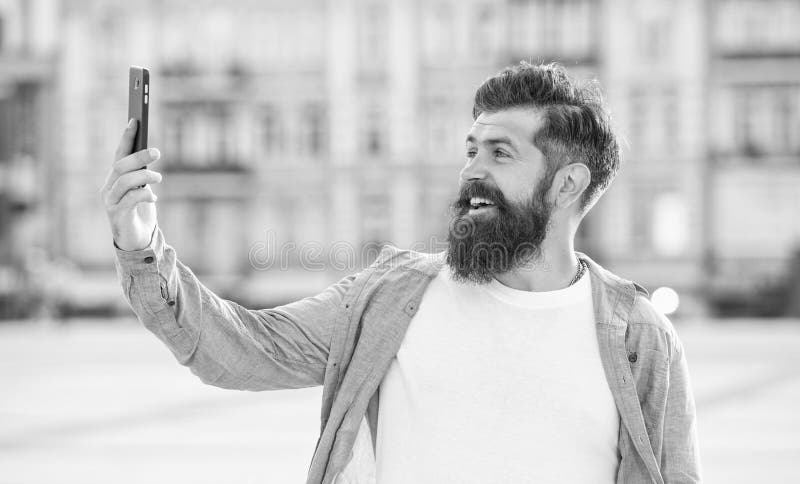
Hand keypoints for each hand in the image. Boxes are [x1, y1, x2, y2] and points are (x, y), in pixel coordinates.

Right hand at [100, 119, 162, 250]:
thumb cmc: (141, 212)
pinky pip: (130, 199)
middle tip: (157, 152)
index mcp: (114, 179)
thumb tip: (150, 153)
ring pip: (124, 181)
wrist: (137, 241)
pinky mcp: (117, 216)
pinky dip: (144, 194)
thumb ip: (142, 174)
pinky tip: (153, 197)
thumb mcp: (143, 189)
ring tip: (159, 177)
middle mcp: (109, 188)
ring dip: (144, 176)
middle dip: (139, 156)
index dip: (126, 137)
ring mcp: (111, 202)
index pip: (119, 154)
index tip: (135, 120)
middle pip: (120, 166)